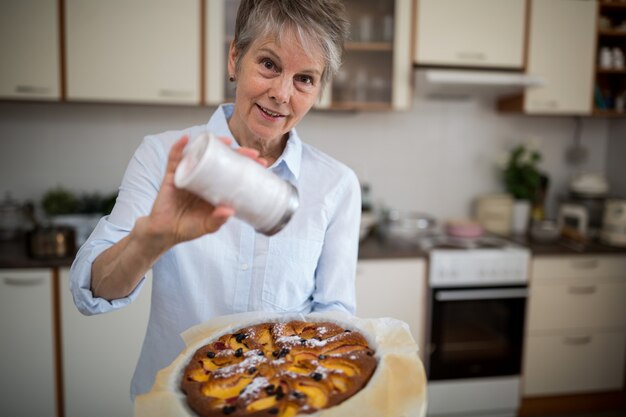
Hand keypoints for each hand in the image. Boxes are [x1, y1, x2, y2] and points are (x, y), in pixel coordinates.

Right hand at [140, 135, 266, 248]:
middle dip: (236, 153)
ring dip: (211, 144)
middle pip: (220, 159)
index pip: (233, 171)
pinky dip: (178, 148)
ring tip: (224, 140)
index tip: (262, 163)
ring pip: (201, 154)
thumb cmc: (188, 227)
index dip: (246, 165)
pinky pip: (174, 159)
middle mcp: (204, 178)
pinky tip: (185, 140)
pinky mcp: (173, 176)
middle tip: (251, 153)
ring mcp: (189, 174)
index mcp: (215, 188)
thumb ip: (217, 220)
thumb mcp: (207, 226)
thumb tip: (229, 210)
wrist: (165, 232)